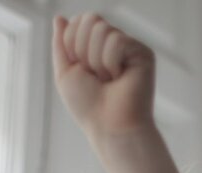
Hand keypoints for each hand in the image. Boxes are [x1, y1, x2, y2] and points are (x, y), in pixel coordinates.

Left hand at [52, 14, 154, 141]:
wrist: (109, 126)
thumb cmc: (88, 107)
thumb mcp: (65, 74)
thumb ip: (61, 44)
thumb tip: (59, 18)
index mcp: (96, 46)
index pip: (79, 21)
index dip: (72, 44)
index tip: (81, 71)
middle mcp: (113, 43)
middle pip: (90, 19)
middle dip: (83, 51)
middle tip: (95, 77)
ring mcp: (129, 47)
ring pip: (102, 29)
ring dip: (96, 61)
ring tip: (108, 80)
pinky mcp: (142, 52)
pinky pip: (116, 41)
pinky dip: (110, 63)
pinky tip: (120, 78)